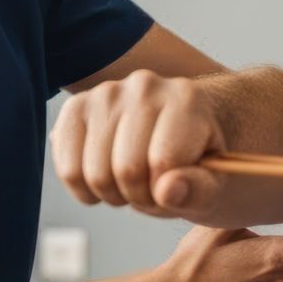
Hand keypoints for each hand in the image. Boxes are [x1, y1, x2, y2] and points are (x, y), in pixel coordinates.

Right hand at [52, 69, 230, 218]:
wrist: (175, 131)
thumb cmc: (196, 160)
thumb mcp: (214, 183)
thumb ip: (199, 189)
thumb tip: (167, 191)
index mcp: (186, 98)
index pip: (164, 163)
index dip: (168, 194)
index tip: (176, 188)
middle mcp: (145, 85)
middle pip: (127, 170)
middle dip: (140, 197)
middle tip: (153, 189)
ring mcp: (106, 92)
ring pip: (95, 174)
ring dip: (114, 195)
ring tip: (133, 182)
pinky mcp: (76, 106)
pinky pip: (68, 169)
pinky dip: (85, 190)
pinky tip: (106, 180)